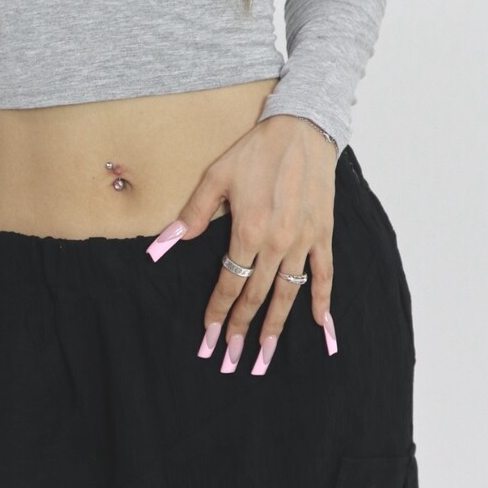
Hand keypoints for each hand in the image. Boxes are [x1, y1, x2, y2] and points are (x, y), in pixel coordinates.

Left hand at [147, 116, 338, 370]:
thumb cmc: (255, 151)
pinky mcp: (322, 233)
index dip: (217, 313)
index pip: (230, 283)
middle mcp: (277, 242)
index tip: (207, 339)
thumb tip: (164, 245)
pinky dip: (321, 300)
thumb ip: (193, 214)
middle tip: (231, 359)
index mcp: (248, 230)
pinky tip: (320, 325)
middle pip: (257, 296)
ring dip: (277, 327)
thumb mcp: (216, 176)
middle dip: (242, 330)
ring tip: (266, 356)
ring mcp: (303, 240)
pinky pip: (323, 273)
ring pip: (288, 293)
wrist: (303, 128)